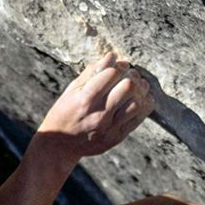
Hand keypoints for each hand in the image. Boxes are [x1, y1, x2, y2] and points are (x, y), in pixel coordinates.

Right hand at [35, 52, 154, 159]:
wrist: (59, 146)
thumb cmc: (64, 113)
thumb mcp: (71, 90)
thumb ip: (91, 73)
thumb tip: (111, 57)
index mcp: (85, 99)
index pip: (111, 74)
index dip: (117, 65)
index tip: (116, 64)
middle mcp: (99, 114)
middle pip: (128, 87)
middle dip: (131, 75)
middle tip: (129, 74)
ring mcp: (109, 128)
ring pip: (137, 102)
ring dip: (140, 90)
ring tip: (137, 85)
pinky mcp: (117, 137)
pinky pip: (139, 117)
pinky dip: (144, 104)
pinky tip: (141, 98)